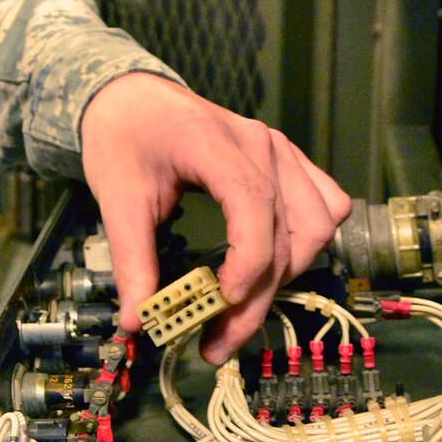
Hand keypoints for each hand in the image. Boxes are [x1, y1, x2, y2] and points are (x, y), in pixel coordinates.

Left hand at [80, 73, 349, 364]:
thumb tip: (137, 323)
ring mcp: (281, 149)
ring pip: (317, 224)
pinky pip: (326, 205)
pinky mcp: (288, 160)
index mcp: (213, 142)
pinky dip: (308, 244)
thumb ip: (131, 260)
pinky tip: (273, 269)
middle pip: (286, 229)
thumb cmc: (122, 141)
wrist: (131, 99)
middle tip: (217, 343)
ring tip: (240, 309)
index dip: (249, 259)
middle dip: (258, 296)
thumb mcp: (116, 200)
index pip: (253, 202)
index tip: (224, 304)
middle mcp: (261, 143)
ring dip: (287, 275)